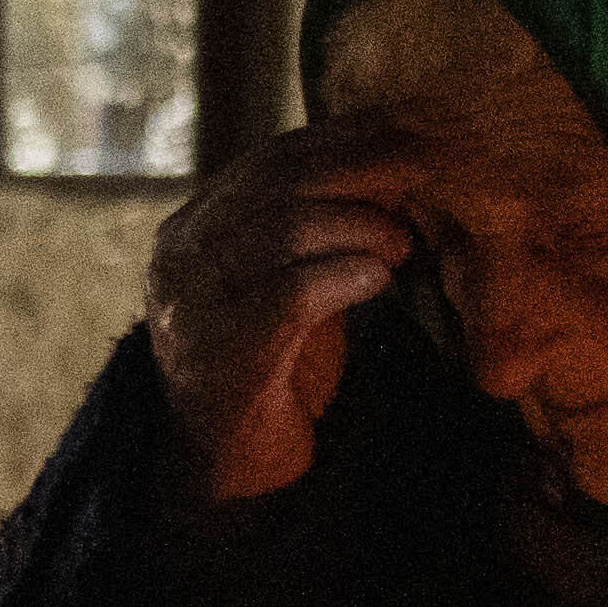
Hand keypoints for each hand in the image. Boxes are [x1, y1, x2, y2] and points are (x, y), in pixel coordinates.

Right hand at [140, 123, 429, 504]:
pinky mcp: (221, 352)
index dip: (348, 141)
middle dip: (365, 173)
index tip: (413, 138)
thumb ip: (317, 226)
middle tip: (426, 182)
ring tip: (401, 247)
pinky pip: (290, 293)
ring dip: (361, 228)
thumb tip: (394, 164)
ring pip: (285, 227)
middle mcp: (181, 256)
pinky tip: (378, 282)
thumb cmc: (274, 368)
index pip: (274, 157)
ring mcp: (192, 304)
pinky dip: (345, 275)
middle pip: (280, 180)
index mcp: (194, 228)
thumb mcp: (290, 278)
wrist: (227, 468)